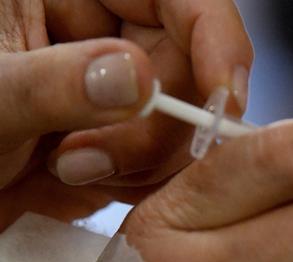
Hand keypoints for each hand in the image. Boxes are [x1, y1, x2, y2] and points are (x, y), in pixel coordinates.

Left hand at [0, 0, 252, 190]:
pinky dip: (138, 184)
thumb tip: (137, 79)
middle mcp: (102, 32)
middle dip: (155, 124)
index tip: (222, 101)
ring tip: (67, 170)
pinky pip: (167, 160)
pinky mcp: (122, 134)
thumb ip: (54, 84)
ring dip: (139, 162)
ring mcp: (116, 88)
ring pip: (184, 122)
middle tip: (90, 159)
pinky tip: (85, 184)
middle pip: (189, 68)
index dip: (216, 39)